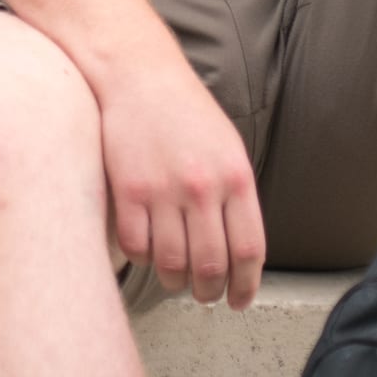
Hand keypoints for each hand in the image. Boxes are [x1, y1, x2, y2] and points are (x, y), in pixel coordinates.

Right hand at [99, 53, 265, 309]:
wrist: (138, 74)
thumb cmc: (185, 111)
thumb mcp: (228, 146)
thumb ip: (235, 195)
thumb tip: (240, 251)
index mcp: (235, 177)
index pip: (248, 251)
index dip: (245, 287)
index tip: (238, 301)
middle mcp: (202, 187)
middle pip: (211, 266)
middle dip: (209, 291)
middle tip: (204, 294)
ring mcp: (163, 190)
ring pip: (172, 264)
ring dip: (175, 282)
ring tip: (175, 278)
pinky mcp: (128, 191)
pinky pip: (137, 247)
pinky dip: (142, 259)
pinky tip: (147, 251)